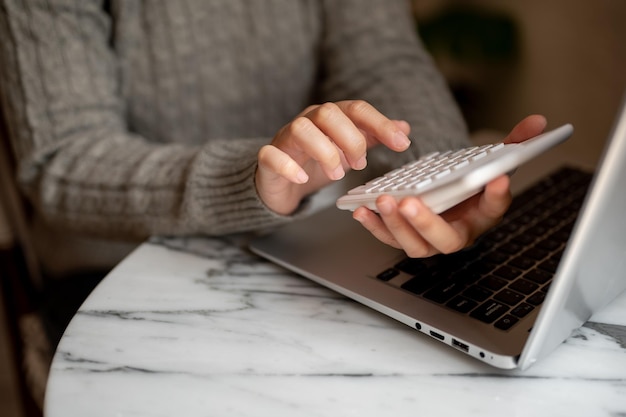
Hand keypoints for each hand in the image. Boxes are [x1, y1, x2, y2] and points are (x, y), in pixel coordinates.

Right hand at [256, 100, 410, 214]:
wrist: (282, 183)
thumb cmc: (316, 163)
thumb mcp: (349, 150)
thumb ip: (373, 138)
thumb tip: (404, 128)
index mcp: (330, 117)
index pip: (357, 109)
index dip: (380, 125)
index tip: (401, 145)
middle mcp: (308, 121)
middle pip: (329, 112)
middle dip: (350, 139)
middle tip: (360, 165)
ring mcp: (285, 138)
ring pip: (301, 128)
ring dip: (324, 152)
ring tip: (337, 175)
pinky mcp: (268, 158)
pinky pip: (271, 154)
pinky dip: (288, 166)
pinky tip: (303, 178)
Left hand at [352, 115, 547, 257]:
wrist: (450, 197)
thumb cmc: (470, 184)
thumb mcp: (493, 162)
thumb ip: (514, 144)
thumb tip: (538, 122)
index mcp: (483, 215)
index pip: (495, 208)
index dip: (497, 195)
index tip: (497, 179)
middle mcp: (457, 233)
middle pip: (446, 239)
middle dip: (427, 222)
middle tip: (410, 203)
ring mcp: (430, 239)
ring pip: (415, 245)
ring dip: (397, 226)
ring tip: (385, 201)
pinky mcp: (406, 237)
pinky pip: (389, 238)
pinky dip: (375, 226)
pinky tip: (362, 210)